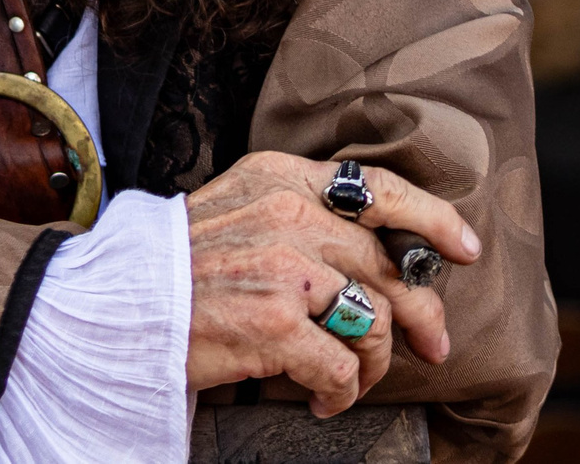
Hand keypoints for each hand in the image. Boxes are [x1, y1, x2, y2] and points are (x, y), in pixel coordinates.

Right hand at [182, 150, 480, 416]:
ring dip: (371, 363)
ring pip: (373, 322)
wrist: (115, 305)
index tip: (464, 247)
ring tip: (350, 381)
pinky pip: (341, 369)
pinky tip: (320, 401)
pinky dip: (340, 395)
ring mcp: (285, 271)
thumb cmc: (176, 264)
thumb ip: (298, 211)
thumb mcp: (238, 206)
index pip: (378, 187)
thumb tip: (371, 250)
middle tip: (433, 345)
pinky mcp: (275, 326)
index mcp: (282, 178)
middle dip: (421, 314)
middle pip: (388, 267)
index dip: (432, 218)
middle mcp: (289, 215)